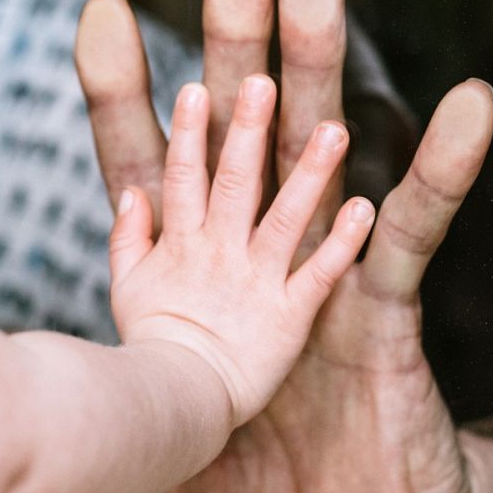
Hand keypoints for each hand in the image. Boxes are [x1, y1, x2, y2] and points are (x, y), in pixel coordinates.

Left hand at [77, 0, 492, 492]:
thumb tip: (41, 375)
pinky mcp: (384, 310)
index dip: (126, 97)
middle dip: (237, 35)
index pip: (151, 167)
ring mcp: (321, 271)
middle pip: (240, 126)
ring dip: (322, 63)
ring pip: (320, 149)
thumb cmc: (244, 487)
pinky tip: (466, 108)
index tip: (103, 9)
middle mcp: (256, 251)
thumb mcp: (153, 438)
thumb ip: (107, 390)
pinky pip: (417, 234)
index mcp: (192, 274)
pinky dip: (439, 172)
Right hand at [108, 75, 374, 426]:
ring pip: (285, 217)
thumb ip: (128, 236)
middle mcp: (219, 253)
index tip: (194, 87)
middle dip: (246, 131)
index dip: (189, 134)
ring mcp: (255, 282)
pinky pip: (318, 274)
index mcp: (182, 243)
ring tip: (335, 130)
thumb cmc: (151, 350)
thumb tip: (130, 191)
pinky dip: (341, 243)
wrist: (173, 410)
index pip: (183, 177)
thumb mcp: (127, 288)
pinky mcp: (288, 316)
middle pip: (234, 182)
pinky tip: (365, 208)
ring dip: (310, 173)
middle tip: (262, 82)